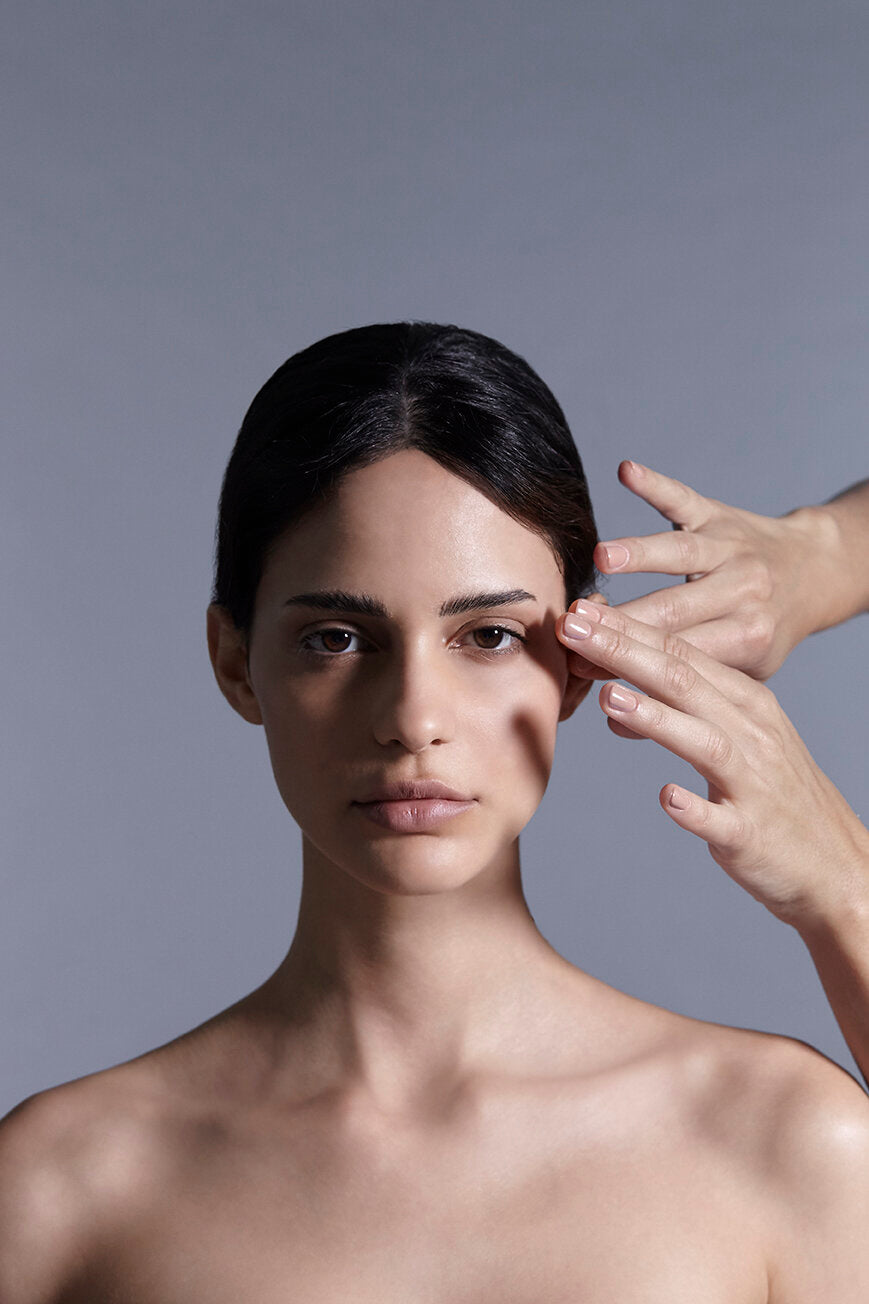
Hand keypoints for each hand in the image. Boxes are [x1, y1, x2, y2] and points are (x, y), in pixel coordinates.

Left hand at [555, 597, 868, 929]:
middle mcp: (752, 733)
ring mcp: (753, 784)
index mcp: (747, 703)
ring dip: (655, 719)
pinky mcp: (751, 833)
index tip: (577, 613)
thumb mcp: (738, 735)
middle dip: (625, 654)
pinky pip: (721, 819)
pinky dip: (694, 808)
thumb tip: (615, 687)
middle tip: (573, 632)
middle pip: (684, 682)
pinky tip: (666, 797)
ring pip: (704, 741)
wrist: (833, 863)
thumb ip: (685, 708)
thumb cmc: (772, 794)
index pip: (681, 655)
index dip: (628, 631)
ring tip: (608, 698)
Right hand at [592, 461, 838, 679]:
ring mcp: (730, 549)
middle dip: (618, 619)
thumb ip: (682, 695)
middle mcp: (742, 592)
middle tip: (569, 626)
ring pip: (682, 553)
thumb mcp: (741, 674)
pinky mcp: (719, 514)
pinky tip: (628, 472)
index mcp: (747, 637)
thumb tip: (616, 719)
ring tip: (602, 558)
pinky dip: (656, 485)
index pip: (678, 654)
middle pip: (672, 609)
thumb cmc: (763, 630)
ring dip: (641, 552)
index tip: (578, 667)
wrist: (812, 572)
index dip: (626, 661)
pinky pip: (684, 500)